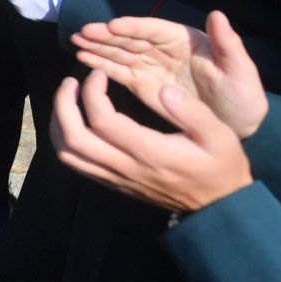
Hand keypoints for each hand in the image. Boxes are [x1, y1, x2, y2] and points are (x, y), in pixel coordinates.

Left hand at [50, 68, 253, 212]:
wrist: (218, 207)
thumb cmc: (221, 166)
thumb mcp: (219, 135)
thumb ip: (192, 111)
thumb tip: (163, 90)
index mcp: (150, 152)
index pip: (102, 121)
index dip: (91, 92)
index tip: (98, 74)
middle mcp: (126, 167)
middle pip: (73, 139)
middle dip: (63, 105)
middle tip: (71, 82)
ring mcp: (117, 178)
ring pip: (69, 154)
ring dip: (59, 123)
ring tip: (68, 99)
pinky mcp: (114, 184)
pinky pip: (78, 164)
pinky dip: (66, 141)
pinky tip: (75, 121)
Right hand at [71, 10, 268, 137]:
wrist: (238, 124)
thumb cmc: (243, 96)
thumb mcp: (241, 71)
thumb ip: (228, 44)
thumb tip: (217, 14)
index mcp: (184, 40)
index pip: (154, 30)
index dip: (134, 27)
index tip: (113, 26)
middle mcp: (164, 49)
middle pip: (131, 38)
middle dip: (107, 35)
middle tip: (83, 32)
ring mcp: (152, 66)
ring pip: (121, 53)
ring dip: (98, 47)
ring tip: (75, 42)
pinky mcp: (144, 84)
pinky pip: (120, 71)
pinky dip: (101, 65)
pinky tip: (84, 59)